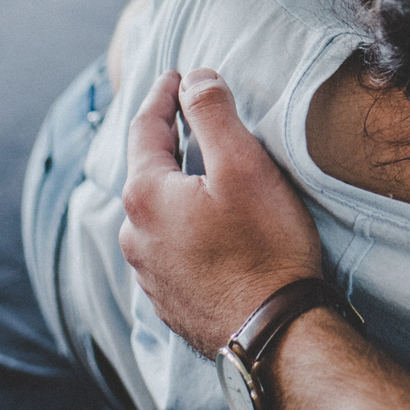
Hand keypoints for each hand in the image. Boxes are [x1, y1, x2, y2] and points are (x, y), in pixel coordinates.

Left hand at [119, 68, 322, 354]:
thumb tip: (194, 78)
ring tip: (203, 174)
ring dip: (175, 188)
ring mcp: (148, 272)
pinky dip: (183, 226)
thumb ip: (213, 114)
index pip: (145, 127)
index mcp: (146, 195)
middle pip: (147, 171)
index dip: (163, 94)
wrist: (274, 334)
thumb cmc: (264, 248)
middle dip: (167, 141)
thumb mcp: (244, 166)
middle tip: (189, 117)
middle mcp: (134, 235)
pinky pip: (167, 247)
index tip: (178, 75)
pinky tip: (208, 228)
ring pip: (155, 213)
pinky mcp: (167, 299)